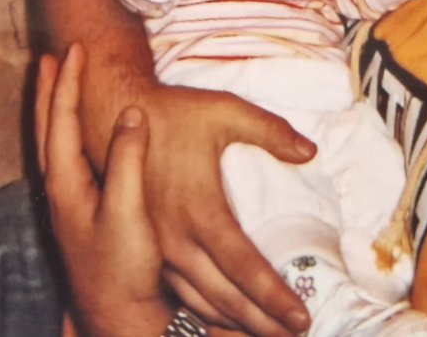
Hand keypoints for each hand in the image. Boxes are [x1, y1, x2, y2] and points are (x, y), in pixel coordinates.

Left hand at [36, 44, 170, 336]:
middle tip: (51, 58)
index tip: (75, 49)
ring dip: (56, 112)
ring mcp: (68, 204)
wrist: (119, 317)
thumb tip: (131, 115)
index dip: (68, 84)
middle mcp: (60, 191)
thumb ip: (127, 161)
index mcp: (66, 185)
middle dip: (50, 92)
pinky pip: (67, 158)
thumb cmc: (123, 268)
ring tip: (59, 87)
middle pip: (48, 130)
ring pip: (54, 144)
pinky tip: (79, 138)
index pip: (62, 121)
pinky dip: (69, 134)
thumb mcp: (128, 212)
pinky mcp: (80, 215)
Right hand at [140, 84, 315, 336]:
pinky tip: (229, 321)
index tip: (301, 315)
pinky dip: (208, 313)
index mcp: (200, 210)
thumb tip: (310, 151)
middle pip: (224, 297)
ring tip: (268, 334)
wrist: (116, 118)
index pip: (243, 266)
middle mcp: (177, 239)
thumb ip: (270, 130)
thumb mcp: (226, 111)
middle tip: (295, 336)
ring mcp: (161, 249)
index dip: (273, 295)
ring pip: (200, 303)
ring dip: (235, 324)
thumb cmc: (177, 114)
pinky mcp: (152, 250)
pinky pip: (183, 294)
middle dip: (261, 323)